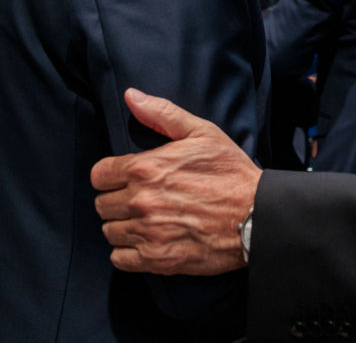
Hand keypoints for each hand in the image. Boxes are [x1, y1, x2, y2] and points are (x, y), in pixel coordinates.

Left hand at [91, 89, 260, 275]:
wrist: (256, 216)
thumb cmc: (231, 172)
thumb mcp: (202, 132)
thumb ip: (162, 113)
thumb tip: (131, 96)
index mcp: (145, 168)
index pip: (99, 175)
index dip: (111, 175)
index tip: (125, 179)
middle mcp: (140, 200)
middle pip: (102, 204)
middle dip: (118, 200)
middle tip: (141, 200)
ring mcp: (146, 232)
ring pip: (109, 231)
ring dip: (123, 226)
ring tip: (146, 221)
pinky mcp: (155, 259)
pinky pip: (120, 258)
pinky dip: (128, 252)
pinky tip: (147, 241)